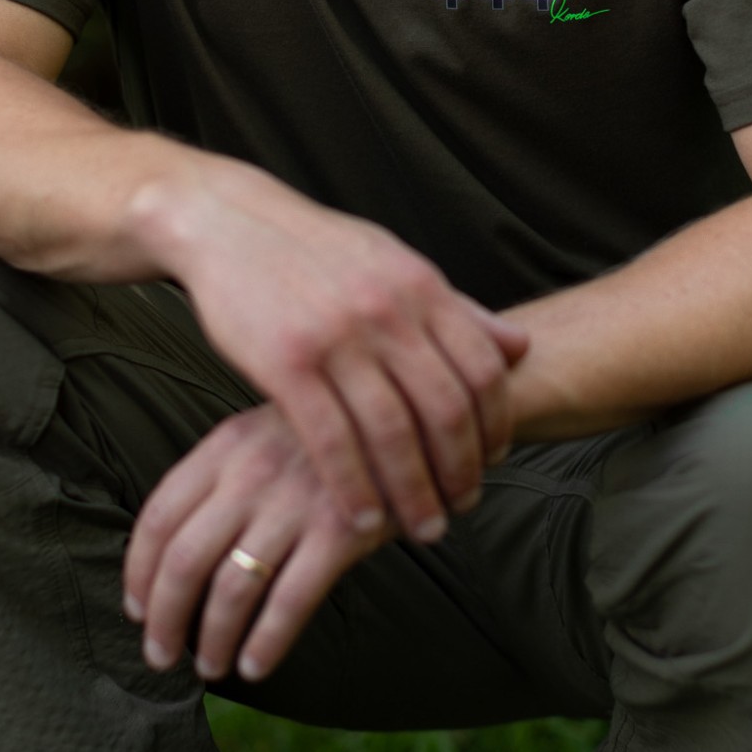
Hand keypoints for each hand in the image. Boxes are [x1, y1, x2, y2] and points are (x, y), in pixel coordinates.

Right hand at [122, 161, 528, 541]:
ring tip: (423, 528)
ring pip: (392, 433)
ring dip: (414, 492)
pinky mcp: (286, 362)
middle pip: (444, 409)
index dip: (494, 423)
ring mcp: (336, 336)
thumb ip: (456, 309)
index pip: (482, 368)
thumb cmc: (318, 250)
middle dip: (460, 470)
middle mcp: (386, 310)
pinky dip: (353, 488)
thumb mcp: (395, 263)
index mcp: (420, 285)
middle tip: (463, 506)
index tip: (494, 460)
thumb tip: (519, 346)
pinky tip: (363, 519)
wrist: (232, 223)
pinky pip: (330, 440)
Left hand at [122, 402, 394, 683]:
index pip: (159, 516)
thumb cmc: (328, 437)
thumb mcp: (265, 431)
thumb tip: (172, 549)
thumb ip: (222, 474)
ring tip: (212, 667)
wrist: (409, 414)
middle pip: (184, 560)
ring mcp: (296, 502)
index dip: (139, 573)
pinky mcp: (342, 531)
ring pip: (232, 589)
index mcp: (226, 446)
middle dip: (165, 620)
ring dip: (213, 640)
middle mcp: (253, 473)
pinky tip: (256, 666)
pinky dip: (266, 643)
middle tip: (161, 656)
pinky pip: (290, 601)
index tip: (136, 610)